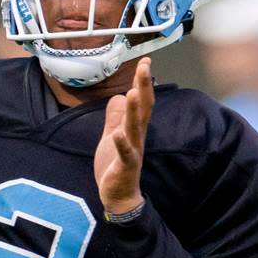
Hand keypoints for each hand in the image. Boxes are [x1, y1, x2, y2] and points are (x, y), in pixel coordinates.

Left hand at [94, 57, 153, 212]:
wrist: (118, 196)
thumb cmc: (116, 167)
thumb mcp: (112, 136)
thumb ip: (115, 117)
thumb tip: (118, 96)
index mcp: (134, 129)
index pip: (142, 101)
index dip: (143, 81)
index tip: (145, 60)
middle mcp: (137, 137)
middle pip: (143, 109)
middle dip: (144, 87)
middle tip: (144, 66)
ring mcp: (132, 151)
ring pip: (135, 128)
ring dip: (136, 111)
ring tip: (134, 92)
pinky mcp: (125, 166)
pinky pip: (125, 153)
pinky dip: (122, 143)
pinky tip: (118, 133)